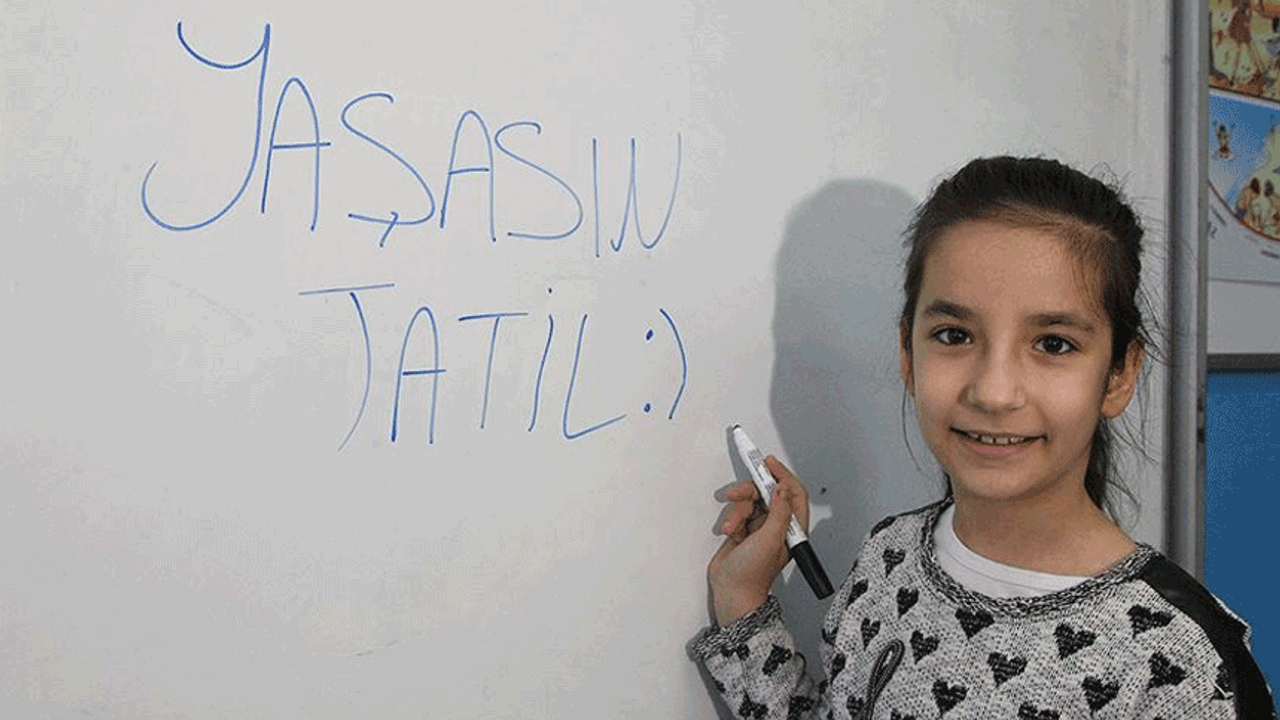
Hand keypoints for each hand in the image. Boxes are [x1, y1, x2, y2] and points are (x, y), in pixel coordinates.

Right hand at [706, 456, 809, 625]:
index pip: (793, 493)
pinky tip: (730, 533)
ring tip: (732, 527)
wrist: (731, 591)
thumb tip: (782, 489)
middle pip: (767, 493)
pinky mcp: (743, 529)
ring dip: (737, 512)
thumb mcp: (770, 540)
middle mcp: (778, 525)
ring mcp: (760, 527)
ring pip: (748, 501)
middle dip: (750, 493)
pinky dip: (731, 519)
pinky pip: (737, 511)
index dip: (782, 475)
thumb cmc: (753, 575)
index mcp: (792, 528)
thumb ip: (779, 512)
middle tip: (738, 494)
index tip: (768, 464)